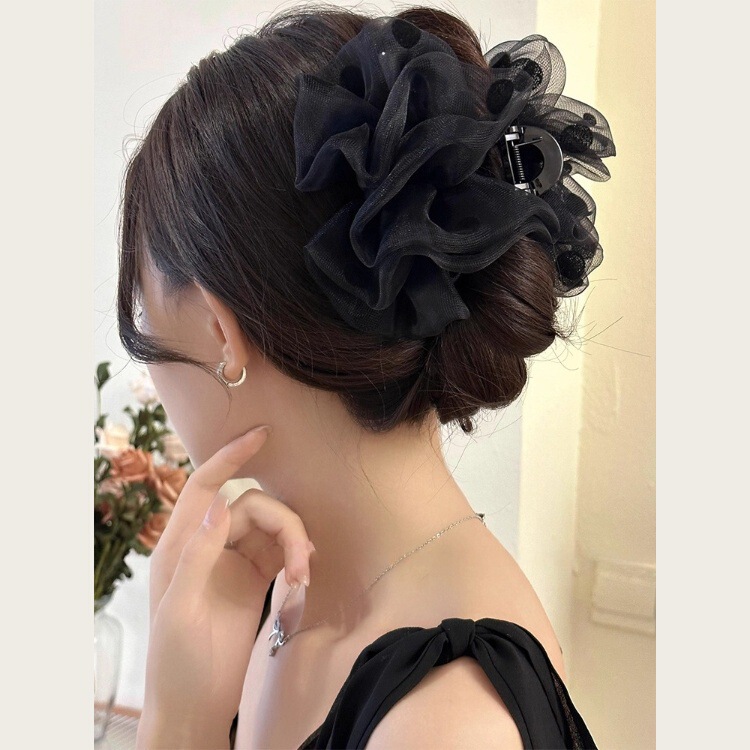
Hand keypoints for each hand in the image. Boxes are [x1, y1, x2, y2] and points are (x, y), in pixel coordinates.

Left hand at [136, 425, 313, 748]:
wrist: (195, 707)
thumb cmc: (175, 662)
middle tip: (302, 562)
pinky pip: (281, 551)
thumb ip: (198, 556)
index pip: (206, 486)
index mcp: (180, 545)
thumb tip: (220, 506)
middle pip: (253, 508)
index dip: (231, 458)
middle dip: (284, 525)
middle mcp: (208, 545)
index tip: (261, 436)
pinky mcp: (256, 580)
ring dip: (294, 543)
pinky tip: (303, 575)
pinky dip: (296, 556)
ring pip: (272, 527)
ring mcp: (234, 562)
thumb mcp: (179, 610)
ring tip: (303, 576)